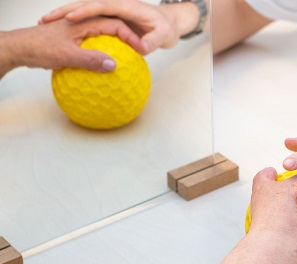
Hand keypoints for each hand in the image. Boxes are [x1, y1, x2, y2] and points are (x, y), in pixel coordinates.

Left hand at [2, 17, 141, 75]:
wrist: (19, 48)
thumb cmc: (40, 48)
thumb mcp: (67, 56)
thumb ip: (91, 60)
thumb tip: (113, 66)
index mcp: (85, 23)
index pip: (115, 25)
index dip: (130, 37)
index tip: (140, 50)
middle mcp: (83, 25)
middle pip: (112, 30)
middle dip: (127, 41)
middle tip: (137, 55)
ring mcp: (79, 34)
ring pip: (104, 39)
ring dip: (115, 48)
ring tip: (126, 62)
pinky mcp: (74, 44)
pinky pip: (94, 49)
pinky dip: (102, 57)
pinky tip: (104, 71)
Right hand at [41, 0, 194, 54]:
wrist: (170, 23)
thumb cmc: (166, 28)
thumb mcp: (164, 36)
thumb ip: (152, 42)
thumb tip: (141, 49)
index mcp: (126, 5)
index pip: (101, 5)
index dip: (84, 10)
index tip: (69, 18)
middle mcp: (116, 5)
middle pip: (85, 5)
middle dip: (65, 10)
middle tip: (46, 21)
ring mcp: (111, 11)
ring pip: (83, 11)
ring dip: (65, 16)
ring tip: (46, 24)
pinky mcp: (109, 19)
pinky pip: (88, 20)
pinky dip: (73, 22)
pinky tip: (60, 35)